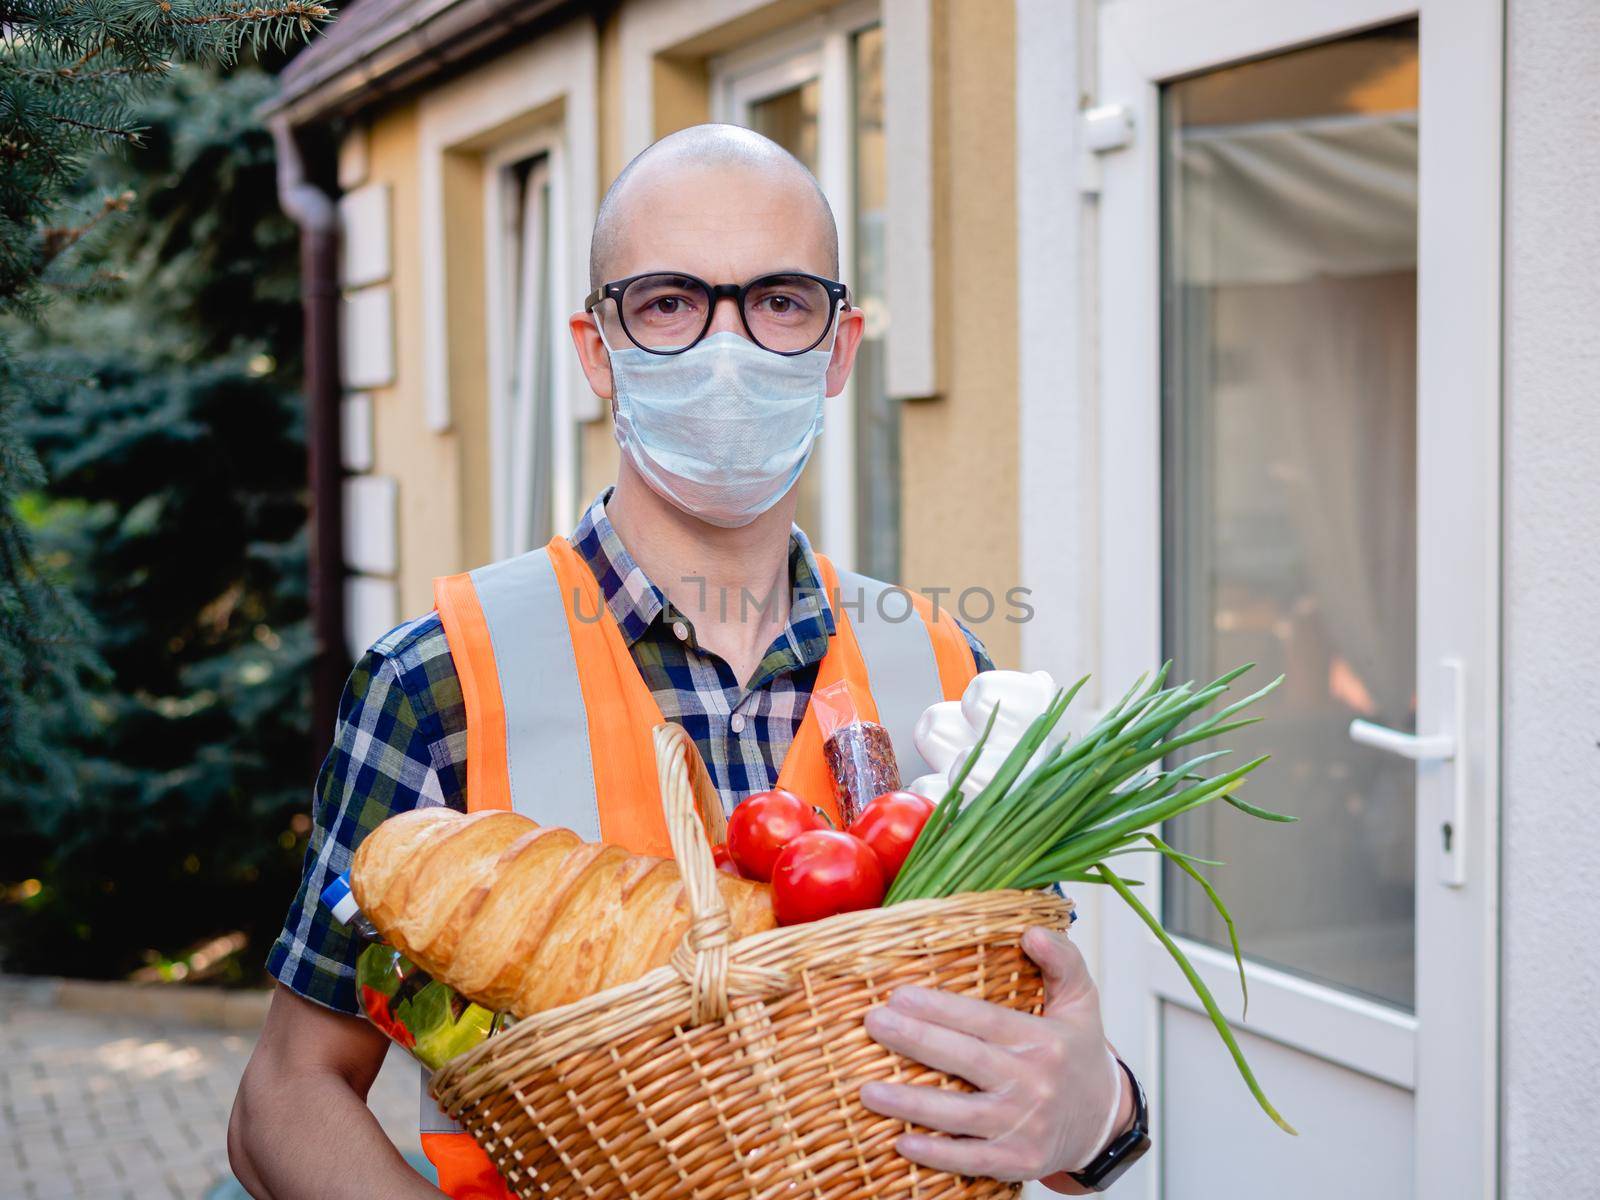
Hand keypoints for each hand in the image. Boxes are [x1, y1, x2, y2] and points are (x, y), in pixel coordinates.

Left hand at [859, 925, 1127, 1184]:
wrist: (1105, 1123)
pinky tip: (900, 1141)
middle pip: (966, 1061)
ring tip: (868, 1090)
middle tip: (873, 1023)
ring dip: (912, 1104)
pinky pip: (971, 1160)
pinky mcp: (1018, 1162)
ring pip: (961, 1116)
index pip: (985, 1021)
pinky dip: (937, 1154)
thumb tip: (1032, 931)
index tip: (898, 995)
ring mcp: (1025, 1127)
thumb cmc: (1078, 1054)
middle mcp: (1034, 1084)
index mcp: (1043, 1042)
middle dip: (916, 1041)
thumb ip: (1062, 959)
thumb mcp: (1081, 1001)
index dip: (941, 1008)